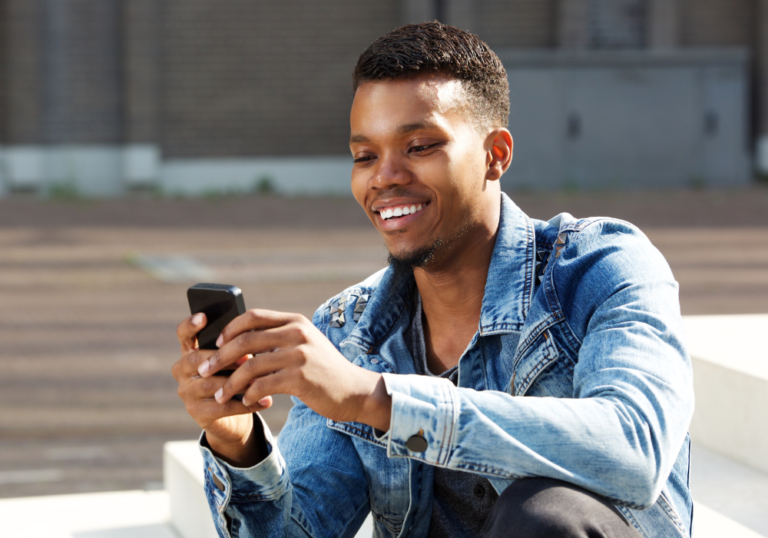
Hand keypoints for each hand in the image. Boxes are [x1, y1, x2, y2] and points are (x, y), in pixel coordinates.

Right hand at [172, 313, 267, 465]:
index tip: (204, 317)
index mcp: (191, 351)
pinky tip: (265, 401)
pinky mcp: (197, 412)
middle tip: (249, 359)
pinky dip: (246, 404)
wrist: (234, 417)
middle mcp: (182, 370)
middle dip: (225, 357)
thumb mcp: (237, 360)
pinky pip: (222, 406)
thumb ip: (237, 347)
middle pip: (197, 358)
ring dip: (239, 381)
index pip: (183, 334)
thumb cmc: (236, 378)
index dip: (190, 325)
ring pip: (210, 383)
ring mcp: (186, 392)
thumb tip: (251, 337)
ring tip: (262, 381)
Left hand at [196, 309, 391, 430]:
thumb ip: (279, 338)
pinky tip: (245, 402)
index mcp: (295, 322)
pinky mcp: (300, 379)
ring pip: (250, 366)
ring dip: (230, 383)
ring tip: (221, 395)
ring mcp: (299, 356)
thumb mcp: (305, 344)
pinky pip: (262, 386)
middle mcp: (297, 334)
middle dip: (220, 357)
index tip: (216, 343)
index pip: (254, 316)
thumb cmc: (324, 370)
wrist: (354, 390)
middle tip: (204, 370)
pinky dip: (248, 395)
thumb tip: (240, 342)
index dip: (230, 328)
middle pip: (246, 340)